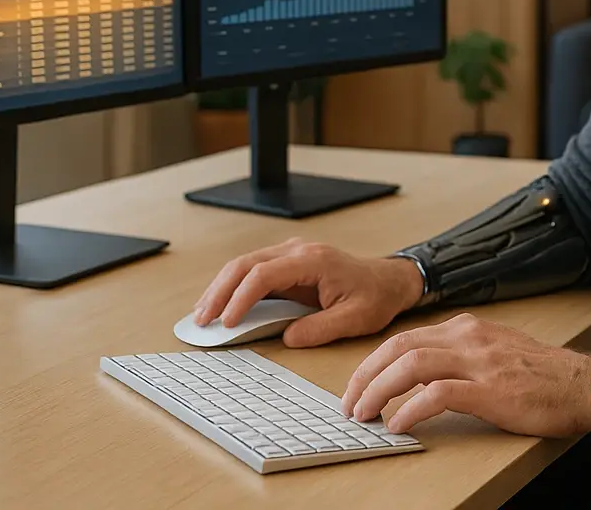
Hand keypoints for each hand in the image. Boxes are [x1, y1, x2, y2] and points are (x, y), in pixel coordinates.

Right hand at [192, 238, 423, 347]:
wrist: (389, 280)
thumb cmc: (376, 297)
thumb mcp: (355, 319)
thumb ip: (320, 329)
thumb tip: (286, 338)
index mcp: (314, 261)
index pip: (265, 274)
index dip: (241, 298)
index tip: (228, 323)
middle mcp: (298, 251)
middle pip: (246, 263)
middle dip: (219, 291)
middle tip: (201, 320)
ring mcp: (291, 253)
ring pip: (244, 264)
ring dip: (220, 288)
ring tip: (202, 315)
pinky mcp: (288, 263)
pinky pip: (253, 270)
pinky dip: (232, 287)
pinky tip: (220, 306)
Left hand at [341, 312, 590, 436]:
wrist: (583, 385)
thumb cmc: (543, 375)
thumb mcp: (495, 352)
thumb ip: (460, 356)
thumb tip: (419, 377)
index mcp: (467, 328)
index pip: (405, 338)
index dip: (373, 362)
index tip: (358, 385)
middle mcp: (469, 338)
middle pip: (399, 347)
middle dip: (365, 375)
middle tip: (350, 403)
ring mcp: (479, 362)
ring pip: (411, 366)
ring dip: (379, 390)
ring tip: (364, 414)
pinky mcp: (490, 390)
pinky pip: (438, 395)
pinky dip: (411, 410)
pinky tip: (399, 425)